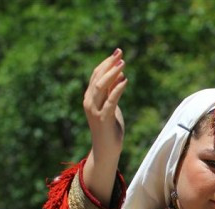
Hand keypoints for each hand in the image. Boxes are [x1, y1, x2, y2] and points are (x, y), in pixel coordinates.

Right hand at [82, 49, 127, 203]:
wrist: (106, 150)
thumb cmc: (110, 128)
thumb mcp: (112, 107)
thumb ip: (112, 93)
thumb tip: (119, 76)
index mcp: (90, 98)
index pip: (96, 75)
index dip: (106, 63)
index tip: (117, 52)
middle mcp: (89, 102)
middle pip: (97, 78)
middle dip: (109, 64)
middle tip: (120, 53)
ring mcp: (95, 110)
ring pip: (101, 87)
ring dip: (112, 74)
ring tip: (123, 63)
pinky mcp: (103, 119)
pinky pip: (111, 101)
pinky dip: (117, 90)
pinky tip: (125, 80)